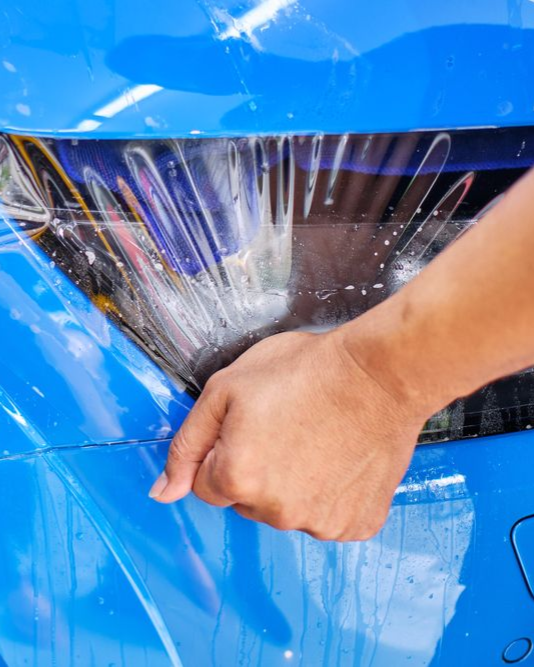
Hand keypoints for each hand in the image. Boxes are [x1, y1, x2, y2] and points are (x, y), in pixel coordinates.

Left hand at [149, 327, 428, 540]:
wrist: (379, 374)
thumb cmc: (307, 371)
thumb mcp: (227, 388)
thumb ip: (187, 444)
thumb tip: (162, 493)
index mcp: (237, 477)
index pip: (205, 483)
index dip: (223, 450)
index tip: (251, 426)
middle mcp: (276, 512)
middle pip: (245, 501)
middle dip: (254, 470)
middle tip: (285, 427)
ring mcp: (320, 523)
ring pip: (285, 510)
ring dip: (293, 484)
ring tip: (316, 439)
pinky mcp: (355, 524)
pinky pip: (326, 516)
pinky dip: (329, 494)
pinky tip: (339, 459)